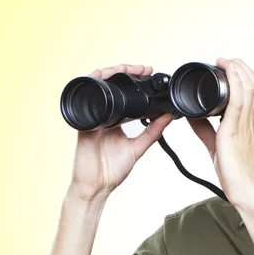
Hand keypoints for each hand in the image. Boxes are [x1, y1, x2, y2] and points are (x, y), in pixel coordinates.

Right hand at [69, 63, 173, 201]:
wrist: (97, 186)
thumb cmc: (112, 170)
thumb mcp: (138, 148)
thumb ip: (153, 132)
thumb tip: (169, 116)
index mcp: (116, 120)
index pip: (124, 94)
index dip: (134, 81)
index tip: (149, 72)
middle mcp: (103, 115)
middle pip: (111, 85)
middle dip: (125, 71)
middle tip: (142, 68)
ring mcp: (93, 118)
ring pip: (98, 87)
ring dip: (110, 73)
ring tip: (125, 68)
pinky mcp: (84, 124)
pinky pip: (86, 101)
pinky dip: (93, 87)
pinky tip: (100, 77)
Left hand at [186, 57, 253, 207]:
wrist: (248, 194)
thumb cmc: (237, 177)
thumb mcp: (217, 147)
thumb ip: (205, 130)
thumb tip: (191, 115)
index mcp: (245, 124)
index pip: (250, 92)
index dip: (241, 75)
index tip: (226, 67)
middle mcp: (248, 121)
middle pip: (253, 83)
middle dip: (239, 66)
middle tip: (223, 61)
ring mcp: (245, 125)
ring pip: (249, 86)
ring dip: (237, 68)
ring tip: (224, 61)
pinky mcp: (236, 131)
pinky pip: (240, 99)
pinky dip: (235, 80)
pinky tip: (227, 70)